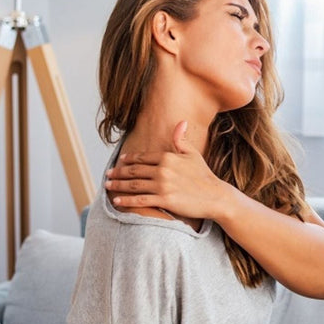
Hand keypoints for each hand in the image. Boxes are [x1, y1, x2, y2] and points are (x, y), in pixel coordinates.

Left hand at [105, 120, 233, 219]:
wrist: (215, 196)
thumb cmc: (204, 175)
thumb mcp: (193, 154)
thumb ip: (182, 140)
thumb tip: (181, 122)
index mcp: (168, 157)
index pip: (142, 157)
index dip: (129, 159)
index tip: (120, 161)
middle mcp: (163, 170)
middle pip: (134, 171)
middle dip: (118, 172)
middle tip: (108, 175)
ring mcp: (163, 185)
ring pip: (134, 185)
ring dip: (118, 185)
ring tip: (108, 186)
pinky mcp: (164, 200)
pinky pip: (140, 200)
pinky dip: (126, 200)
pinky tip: (117, 201)